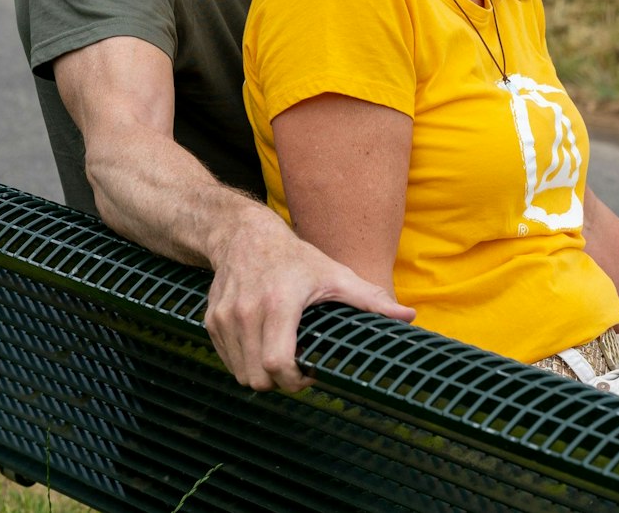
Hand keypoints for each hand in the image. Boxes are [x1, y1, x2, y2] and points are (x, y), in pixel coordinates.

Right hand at [205, 208, 414, 392]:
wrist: (243, 235)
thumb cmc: (294, 258)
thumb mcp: (334, 274)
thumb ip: (369, 299)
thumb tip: (407, 316)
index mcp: (279, 303)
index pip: (277, 364)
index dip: (295, 381)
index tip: (310, 372)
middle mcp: (247, 312)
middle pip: (257, 377)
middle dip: (280, 383)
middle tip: (298, 369)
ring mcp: (225, 318)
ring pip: (240, 374)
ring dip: (261, 375)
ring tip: (281, 355)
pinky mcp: (211, 321)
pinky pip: (227, 362)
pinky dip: (244, 362)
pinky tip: (262, 344)